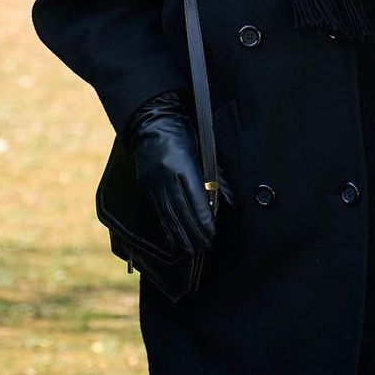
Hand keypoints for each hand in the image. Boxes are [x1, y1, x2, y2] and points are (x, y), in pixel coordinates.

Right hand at [128, 91, 215, 255]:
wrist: (152, 123)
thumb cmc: (184, 134)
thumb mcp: (203, 150)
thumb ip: (215, 176)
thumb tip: (228, 200)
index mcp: (183, 165)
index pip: (195, 198)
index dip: (203, 219)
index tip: (212, 233)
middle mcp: (167, 176)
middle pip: (182, 210)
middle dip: (194, 232)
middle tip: (204, 247)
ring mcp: (154, 182)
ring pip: (168, 214)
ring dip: (180, 235)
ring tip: (190, 250)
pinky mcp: (146, 186)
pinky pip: (157, 211)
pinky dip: (165, 228)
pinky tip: (172, 240)